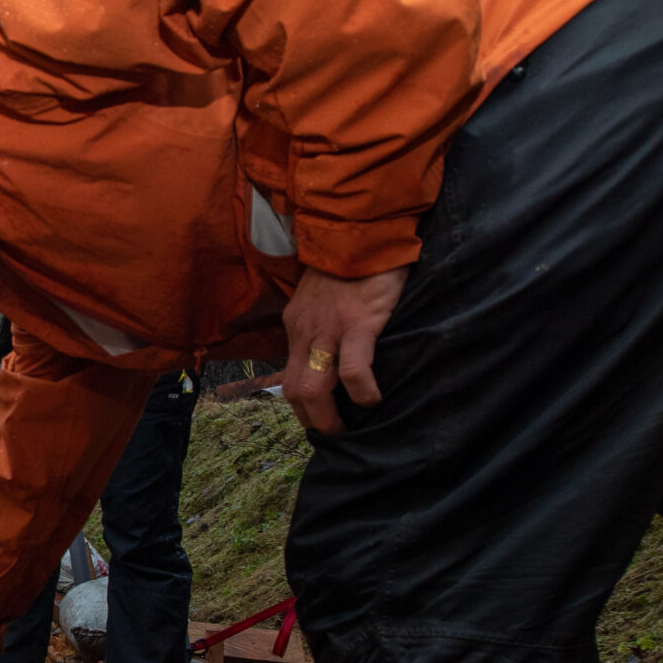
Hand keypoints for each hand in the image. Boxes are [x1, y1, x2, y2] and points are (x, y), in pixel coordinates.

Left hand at [282, 266, 408, 434]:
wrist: (366, 229)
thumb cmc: (353, 263)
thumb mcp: (322, 295)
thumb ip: (321, 322)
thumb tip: (331, 352)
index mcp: (296, 323)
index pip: (288, 373)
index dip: (301, 402)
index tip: (317, 417)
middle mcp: (305, 330)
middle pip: (293, 389)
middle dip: (310, 419)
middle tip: (331, 433)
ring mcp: (329, 328)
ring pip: (313, 387)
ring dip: (328, 417)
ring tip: (347, 429)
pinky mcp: (358, 323)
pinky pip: (353, 369)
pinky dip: (361, 391)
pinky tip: (374, 399)